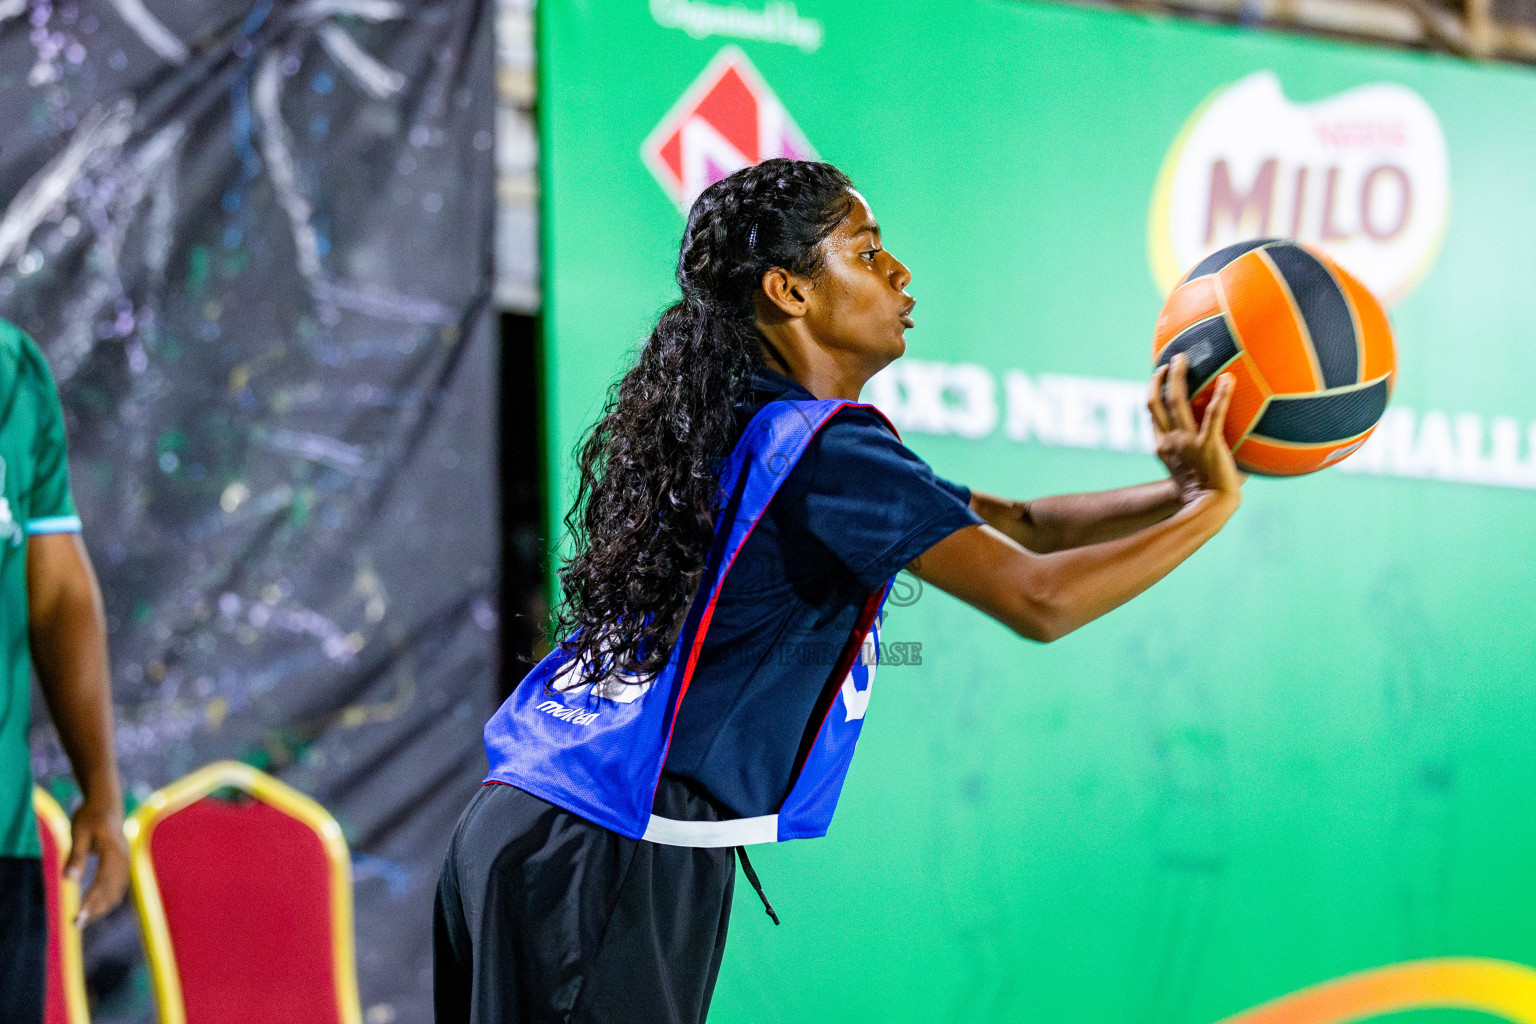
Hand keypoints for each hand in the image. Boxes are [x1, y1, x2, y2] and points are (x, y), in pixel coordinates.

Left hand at [67, 796, 128, 926]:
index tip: (78, 917)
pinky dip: (107, 900)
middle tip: (76, 925)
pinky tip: (94, 908)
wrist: (107, 804)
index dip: (91, 902)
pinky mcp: (123, 864)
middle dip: (95, 910)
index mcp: (114, 851)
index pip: (103, 882)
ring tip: (83, 920)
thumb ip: (75, 856)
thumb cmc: (90, 817)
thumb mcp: (78, 832)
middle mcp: (124, 859)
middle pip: (112, 891)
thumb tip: (69, 881)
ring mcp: (126, 862)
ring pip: (117, 891)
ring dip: (101, 908)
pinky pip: (118, 887)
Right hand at [1148, 354, 1244, 503]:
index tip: (1160, 377)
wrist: (1211, 507)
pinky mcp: (1208, 444)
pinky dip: (1221, 395)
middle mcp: (1170, 441)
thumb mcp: (1197, 468)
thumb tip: (1235, 436)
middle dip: (1159, 379)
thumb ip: (1207, 449)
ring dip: (1177, 377)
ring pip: (1174, 401)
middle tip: (1170, 361)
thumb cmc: (1210, 492)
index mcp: (1164, 447)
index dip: (1153, 393)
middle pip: (1155, 402)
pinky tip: (1229, 379)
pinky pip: (1213, 414)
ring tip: (1183, 359)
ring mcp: (1187, 441)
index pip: (1152, 416)